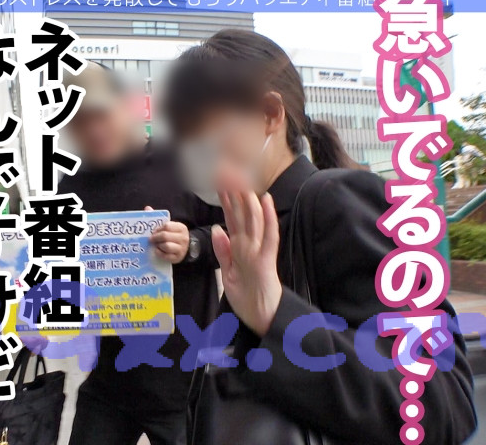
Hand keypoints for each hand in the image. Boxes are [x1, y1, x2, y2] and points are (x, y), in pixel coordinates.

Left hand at [146, 206, 189, 263]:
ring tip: (156, 245)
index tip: (153, 232)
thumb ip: (159, 218)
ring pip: (166, 246)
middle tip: (150, 239)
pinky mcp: (178, 258)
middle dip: (155, 238)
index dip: (157, 229)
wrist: (186, 248)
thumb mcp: (170, 226)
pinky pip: (166, 256)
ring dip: (158, 246)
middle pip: (165, 236)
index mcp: (181, 227)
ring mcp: (182, 248)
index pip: (167, 226)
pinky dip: (159, 253)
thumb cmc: (174, 236)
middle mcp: (183, 238)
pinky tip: (157, 251)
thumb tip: (147, 208)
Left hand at [212, 168, 282, 336]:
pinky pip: (268, 236)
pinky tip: (265, 200)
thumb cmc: (248, 297)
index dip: (224, 196)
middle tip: (225, 166)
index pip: (230, 215)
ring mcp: (259, 250)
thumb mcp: (228, 274)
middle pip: (240, 211)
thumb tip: (216, 228)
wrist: (264, 318)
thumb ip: (223, 252)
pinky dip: (267, 218)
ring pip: (253, 218)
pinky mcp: (267, 260)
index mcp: (239, 246)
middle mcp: (250, 243)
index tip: (218, 176)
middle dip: (232, 188)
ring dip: (246, 196)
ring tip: (239, 175)